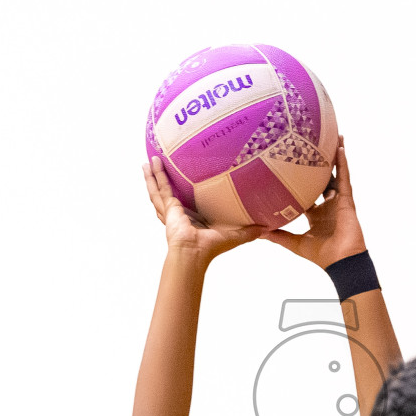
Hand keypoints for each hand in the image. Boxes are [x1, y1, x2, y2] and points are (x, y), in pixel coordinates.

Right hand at [143, 157, 265, 261]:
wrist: (195, 253)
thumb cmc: (210, 248)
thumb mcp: (234, 236)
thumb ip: (249, 231)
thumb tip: (266, 228)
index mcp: (191, 220)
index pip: (185, 203)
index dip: (182, 194)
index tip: (181, 182)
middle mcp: (178, 215)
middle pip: (167, 194)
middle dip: (162, 181)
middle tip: (159, 167)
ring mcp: (170, 211)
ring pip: (159, 190)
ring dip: (153, 176)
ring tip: (148, 162)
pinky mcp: (168, 207)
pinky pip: (160, 188)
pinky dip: (155, 176)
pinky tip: (149, 164)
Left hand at [262, 137, 365, 268]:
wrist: (341, 262)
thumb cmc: (322, 255)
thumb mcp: (294, 243)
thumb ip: (278, 235)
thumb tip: (258, 232)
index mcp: (317, 213)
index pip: (307, 191)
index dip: (301, 179)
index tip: (291, 165)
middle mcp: (328, 204)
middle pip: (323, 178)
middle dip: (320, 162)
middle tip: (312, 144)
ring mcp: (339, 201)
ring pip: (336, 173)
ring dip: (335, 156)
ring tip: (333, 136)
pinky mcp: (347, 201)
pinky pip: (345, 178)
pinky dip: (343, 164)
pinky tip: (340, 149)